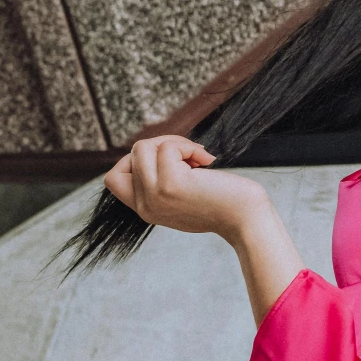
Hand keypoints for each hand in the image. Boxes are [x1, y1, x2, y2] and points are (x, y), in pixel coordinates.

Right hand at [104, 136, 267, 243]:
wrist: (246, 218)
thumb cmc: (221, 203)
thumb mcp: (181, 197)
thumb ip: (161, 181)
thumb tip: (151, 148)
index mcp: (144, 210)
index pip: (114, 179)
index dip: (136, 160)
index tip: (168, 160)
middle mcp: (144, 206)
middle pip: (131, 155)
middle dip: (159, 144)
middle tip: (187, 154)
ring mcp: (154, 195)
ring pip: (143, 147)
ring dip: (174, 143)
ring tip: (197, 157)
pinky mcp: (169, 184)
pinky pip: (166, 148)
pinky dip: (188, 147)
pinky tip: (206, 161)